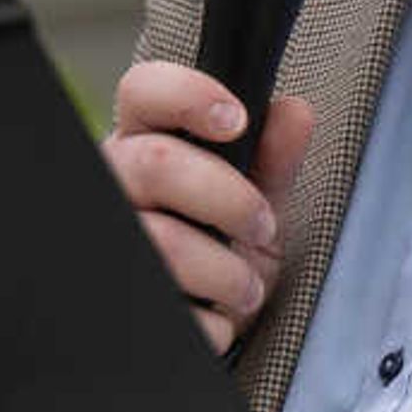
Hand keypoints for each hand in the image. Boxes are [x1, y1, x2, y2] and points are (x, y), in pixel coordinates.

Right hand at [101, 61, 315, 355]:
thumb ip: (274, 158)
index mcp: (143, 143)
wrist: (205, 318)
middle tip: (261, 225)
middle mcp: (116, 183)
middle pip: (156, 163)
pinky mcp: (123, 294)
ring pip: (165, 242)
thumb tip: (295, 114)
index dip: (188, 94)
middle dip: (229, 198)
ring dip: (228, 273)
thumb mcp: (255, 200)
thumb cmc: (221, 245)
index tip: (236, 121)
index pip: (142, 90)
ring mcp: (117, 238)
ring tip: (246, 287)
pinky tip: (215, 315)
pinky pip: (176, 307)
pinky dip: (213, 321)